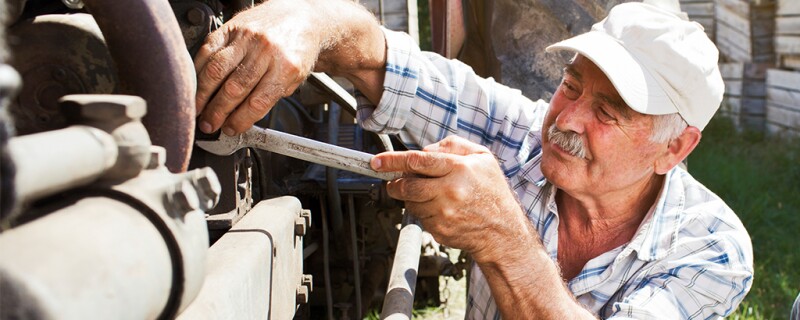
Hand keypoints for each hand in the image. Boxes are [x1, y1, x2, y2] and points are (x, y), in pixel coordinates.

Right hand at [194, 0, 319, 135]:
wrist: (300, 17)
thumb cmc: (296, 50)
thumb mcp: (294, 79)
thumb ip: (269, 97)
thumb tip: (240, 118)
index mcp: (286, 67)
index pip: (258, 102)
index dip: (240, 120)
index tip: (230, 130)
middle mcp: (265, 50)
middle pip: (234, 88)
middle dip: (217, 111)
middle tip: (209, 124)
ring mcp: (246, 37)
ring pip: (216, 69)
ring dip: (203, 94)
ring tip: (197, 109)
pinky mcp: (231, 28)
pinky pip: (208, 50)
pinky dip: (198, 70)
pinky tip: (195, 84)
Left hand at [371, 136, 528, 261]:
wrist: (502, 231)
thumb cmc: (492, 191)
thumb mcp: (482, 158)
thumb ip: (453, 145)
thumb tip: (425, 150)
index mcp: (459, 169)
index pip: (417, 161)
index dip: (392, 160)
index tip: (377, 161)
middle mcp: (450, 191)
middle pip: (407, 185)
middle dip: (395, 183)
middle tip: (395, 182)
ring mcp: (444, 213)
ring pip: (410, 203)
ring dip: (412, 198)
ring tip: (431, 195)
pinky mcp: (440, 230)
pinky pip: (420, 218)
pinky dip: (424, 212)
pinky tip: (441, 210)